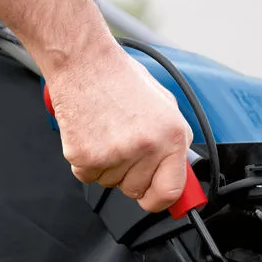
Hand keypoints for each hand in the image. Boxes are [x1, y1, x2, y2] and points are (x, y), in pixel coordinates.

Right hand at [45, 44, 192, 212]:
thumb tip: (177, 175)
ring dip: (106, 165)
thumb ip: (173, 144)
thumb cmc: (120, 79)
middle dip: (128, 174)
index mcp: (171, 136)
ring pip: (110, 184)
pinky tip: (90, 134)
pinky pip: (86, 176)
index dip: (159, 200)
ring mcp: (116, 153)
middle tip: (121, 142)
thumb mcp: (164, 107)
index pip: (170, 191)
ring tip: (106, 131)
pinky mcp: (86, 156)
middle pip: (136, 190)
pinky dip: (85, 161)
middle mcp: (146, 146)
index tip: (153, 198)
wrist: (84, 62)